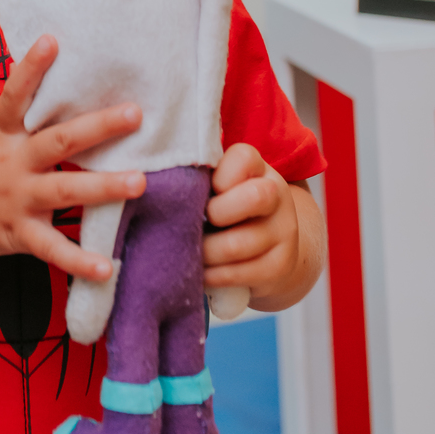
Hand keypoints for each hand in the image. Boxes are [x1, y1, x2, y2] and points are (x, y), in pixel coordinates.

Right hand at [0, 35, 144, 282]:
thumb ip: (14, 105)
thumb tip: (37, 60)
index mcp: (3, 134)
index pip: (16, 95)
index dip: (31, 68)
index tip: (52, 40)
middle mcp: (12, 163)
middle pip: (58, 141)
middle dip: (98, 127)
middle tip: (134, 114)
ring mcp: (16, 199)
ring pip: (64, 191)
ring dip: (104, 187)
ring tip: (141, 182)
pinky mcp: (18, 234)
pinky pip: (52, 249)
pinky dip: (79, 261)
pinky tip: (107, 267)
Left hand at [203, 144, 300, 306]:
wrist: (274, 245)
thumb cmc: (231, 205)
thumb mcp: (222, 184)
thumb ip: (201, 177)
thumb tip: (151, 181)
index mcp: (259, 168)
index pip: (244, 158)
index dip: (218, 176)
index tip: (204, 190)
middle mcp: (278, 196)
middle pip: (255, 197)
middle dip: (215, 213)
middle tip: (197, 222)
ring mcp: (283, 233)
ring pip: (236, 245)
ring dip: (203, 252)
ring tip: (187, 250)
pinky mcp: (279, 267)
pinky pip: (237, 274)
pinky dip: (211, 275)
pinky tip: (200, 271)